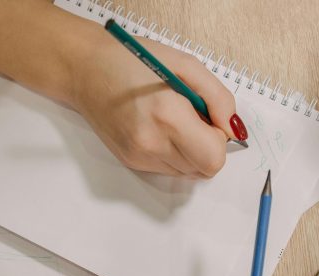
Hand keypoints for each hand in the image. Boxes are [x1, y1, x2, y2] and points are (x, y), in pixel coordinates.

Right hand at [69, 29, 244, 177]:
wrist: (86, 70)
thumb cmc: (133, 61)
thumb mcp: (186, 65)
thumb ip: (218, 99)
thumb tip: (233, 128)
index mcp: (168, 116)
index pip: (214, 158)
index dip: (220, 140)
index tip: (209, 119)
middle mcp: (152, 144)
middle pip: (203, 170)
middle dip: (207, 147)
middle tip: (193, 119)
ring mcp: (139, 157)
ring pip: (186, 172)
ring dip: (190, 151)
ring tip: (172, 121)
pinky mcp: (130, 162)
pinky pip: (168, 169)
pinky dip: (172, 152)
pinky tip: (157, 128)